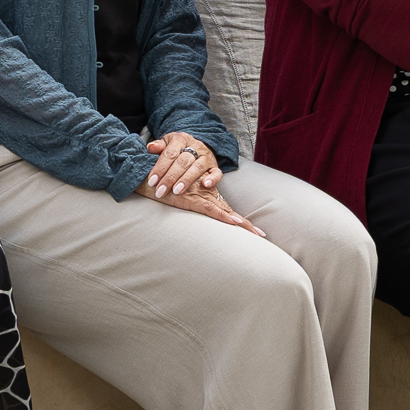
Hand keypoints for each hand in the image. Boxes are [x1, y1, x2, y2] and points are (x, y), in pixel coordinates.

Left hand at [143, 131, 220, 198]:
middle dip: (170, 177)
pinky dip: (212, 179)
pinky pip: (217, 172)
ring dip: (186, 180)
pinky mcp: (215, 166)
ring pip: (197, 167)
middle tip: (160, 190)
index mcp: (181, 139)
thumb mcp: (166, 143)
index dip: (160, 168)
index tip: (152, 181)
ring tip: (176, 191)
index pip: (170, 153)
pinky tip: (205, 185)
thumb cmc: (177, 148)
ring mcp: (206, 156)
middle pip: (182, 162)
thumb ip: (158, 146)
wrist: (195, 145)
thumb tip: (150, 147)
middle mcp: (195, 146)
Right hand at [146, 178, 270, 239]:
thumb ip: (184, 198)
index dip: (238, 219)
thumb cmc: (160, 184)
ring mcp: (199, 196)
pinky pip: (210, 209)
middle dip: (246, 225)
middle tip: (262, 235)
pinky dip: (223, 216)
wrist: (146, 174)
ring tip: (255, 233)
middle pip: (229, 211)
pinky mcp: (191, 199)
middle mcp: (205, 195)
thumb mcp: (174, 194)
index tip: (254, 231)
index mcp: (203, 195)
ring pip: (224, 211)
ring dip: (240, 223)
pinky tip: (235, 222)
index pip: (224, 208)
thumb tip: (191, 212)